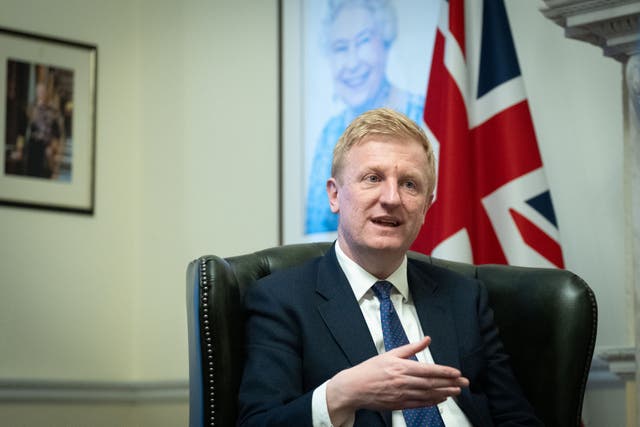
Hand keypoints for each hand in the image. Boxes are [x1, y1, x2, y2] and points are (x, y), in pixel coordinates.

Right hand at [326, 337, 467, 424]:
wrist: (354, 388)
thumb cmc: (370, 370)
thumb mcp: (390, 354)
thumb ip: (410, 348)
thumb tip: (426, 339)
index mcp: (401, 367)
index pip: (428, 370)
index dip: (444, 372)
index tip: (457, 373)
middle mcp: (403, 381)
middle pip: (431, 383)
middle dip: (450, 383)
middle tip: (464, 383)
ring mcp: (401, 394)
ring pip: (428, 394)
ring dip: (444, 393)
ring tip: (457, 392)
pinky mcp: (399, 404)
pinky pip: (419, 404)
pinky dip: (432, 402)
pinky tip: (440, 399)